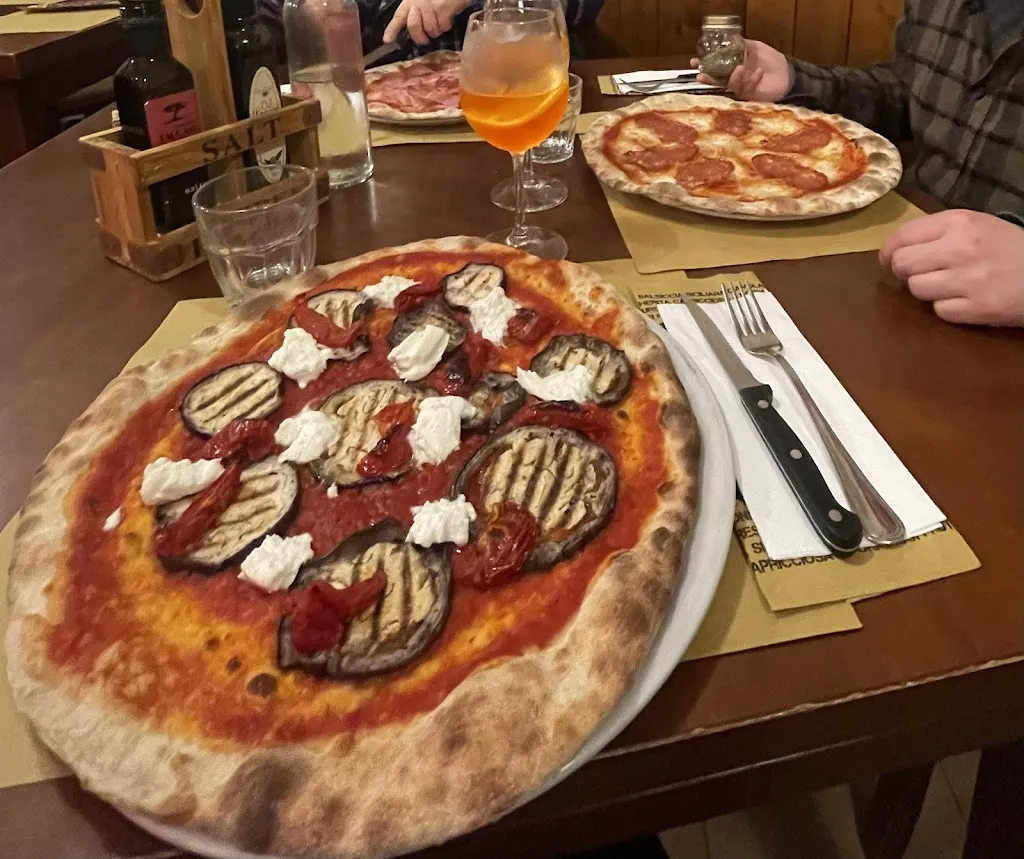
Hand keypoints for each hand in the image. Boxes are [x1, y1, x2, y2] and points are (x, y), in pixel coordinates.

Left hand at [383, 0, 470, 44]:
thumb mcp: (423, 1)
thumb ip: (415, 12)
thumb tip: (413, 30)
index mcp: (410, 1)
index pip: (399, 16)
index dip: (392, 29)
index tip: (387, 40)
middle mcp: (418, 2)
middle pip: (414, 27)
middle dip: (420, 38)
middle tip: (425, 40)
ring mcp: (430, 5)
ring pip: (431, 30)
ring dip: (437, 31)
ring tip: (440, 23)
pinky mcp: (443, 8)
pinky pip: (443, 27)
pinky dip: (447, 26)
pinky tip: (448, 18)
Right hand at [689, 40, 794, 101]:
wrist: (788, 74)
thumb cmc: (772, 61)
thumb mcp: (755, 47)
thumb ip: (742, 45)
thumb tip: (730, 41)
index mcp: (733, 67)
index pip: (715, 67)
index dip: (704, 65)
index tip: (695, 61)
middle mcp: (735, 80)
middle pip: (718, 81)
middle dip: (709, 78)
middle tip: (701, 75)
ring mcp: (742, 89)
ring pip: (731, 86)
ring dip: (734, 78)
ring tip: (740, 68)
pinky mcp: (751, 97)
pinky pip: (747, 90)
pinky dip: (752, 80)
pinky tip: (759, 73)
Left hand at [880, 210, 1023, 325]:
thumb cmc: (1011, 248)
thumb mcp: (978, 225)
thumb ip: (938, 232)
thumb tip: (894, 249)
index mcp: (960, 222)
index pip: (902, 236)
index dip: (889, 251)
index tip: (889, 259)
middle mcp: (961, 248)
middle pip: (902, 264)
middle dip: (906, 271)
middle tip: (921, 272)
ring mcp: (969, 279)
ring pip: (917, 289)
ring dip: (928, 290)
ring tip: (950, 285)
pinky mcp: (978, 308)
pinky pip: (939, 311)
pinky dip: (948, 308)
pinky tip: (966, 299)